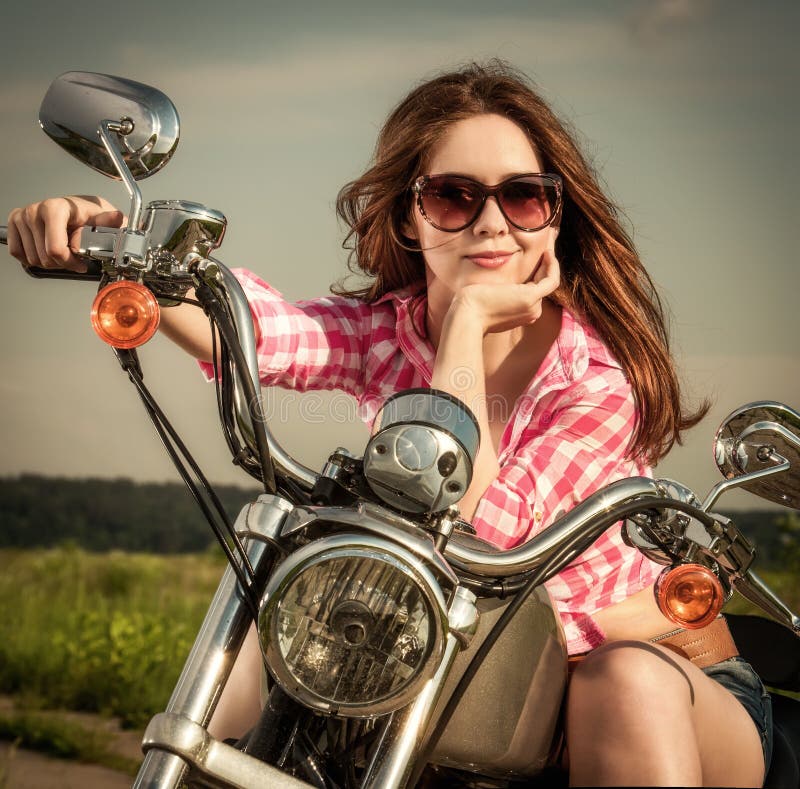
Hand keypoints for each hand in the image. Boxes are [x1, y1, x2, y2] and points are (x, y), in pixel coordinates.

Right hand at [6, 195, 122, 272]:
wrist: (79, 211)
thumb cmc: (90, 216)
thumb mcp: (104, 220)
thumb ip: (107, 223)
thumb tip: (116, 218)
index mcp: (55, 208)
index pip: (55, 250)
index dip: (72, 262)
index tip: (82, 261)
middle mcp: (35, 210)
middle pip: (45, 258)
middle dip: (63, 263)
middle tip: (74, 256)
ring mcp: (23, 217)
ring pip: (33, 259)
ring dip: (51, 262)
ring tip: (63, 250)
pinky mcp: (15, 224)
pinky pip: (19, 254)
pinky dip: (34, 258)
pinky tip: (48, 248)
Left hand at [449, 246, 560, 334]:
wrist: (467, 316)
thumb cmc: (470, 307)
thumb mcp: (488, 298)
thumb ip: (498, 292)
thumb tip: (496, 282)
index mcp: (522, 312)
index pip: (535, 289)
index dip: (539, 270)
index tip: (540, 254)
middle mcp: (531, 312)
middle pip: (544, 284)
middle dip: (547, 264)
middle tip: (550, 242)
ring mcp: (532, 306)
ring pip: (550, 281)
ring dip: (552, 262)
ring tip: (550, 243)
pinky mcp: (530, 297)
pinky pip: (551, 280)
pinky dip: (552, 266)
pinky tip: (547, 252)